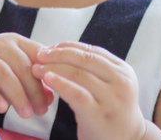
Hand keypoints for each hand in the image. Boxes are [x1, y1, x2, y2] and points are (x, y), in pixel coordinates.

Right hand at [0, 33, 52, 118]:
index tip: (58, 92)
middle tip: (41, 111)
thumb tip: (51, 96)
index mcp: (13, 41)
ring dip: (18, 96)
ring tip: (26, 114)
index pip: (37, 54)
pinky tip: (2, 108)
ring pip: (3, 74)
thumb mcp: (17, 78)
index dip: (49, 73)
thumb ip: (35, 83)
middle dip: (34, 90)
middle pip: (22, 65)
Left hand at [32, 42, 147, 139]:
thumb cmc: (109, 110)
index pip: (90, 50)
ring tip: (37, 69)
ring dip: (53, 68)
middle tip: (38, 56)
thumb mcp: (108, 85)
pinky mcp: (100, 114)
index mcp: (123, 70)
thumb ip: (90, 68)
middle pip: (84, 59)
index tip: (48, 48)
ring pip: (78, 74)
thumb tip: (55, 50)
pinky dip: (60, 84)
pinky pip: (77, 94)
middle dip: (57, 55)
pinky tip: (47, 79)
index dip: (66, 46)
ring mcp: (112, 99)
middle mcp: (121, 82)